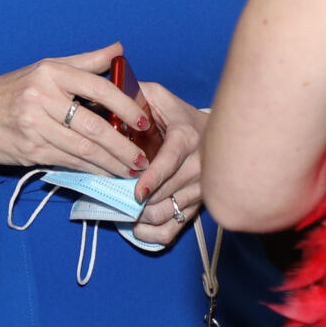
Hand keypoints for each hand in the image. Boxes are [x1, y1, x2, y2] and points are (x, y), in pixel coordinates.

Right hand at [0, 42, 153, 178]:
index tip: (143, 121)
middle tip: (143, 159)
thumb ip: (85, 62)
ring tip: (131, 170)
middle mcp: (42, 96)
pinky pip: (68, 162)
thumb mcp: (45, 68)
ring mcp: (34, 125)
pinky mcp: (29, 149)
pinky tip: (106, 174)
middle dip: (123, 146)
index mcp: (51, 72)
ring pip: (83, 148)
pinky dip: (90, 170)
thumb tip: (118, 49)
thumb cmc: (11, 90)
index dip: (125, 106)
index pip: (98, 87)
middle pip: (94, 125)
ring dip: (111, 163)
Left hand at [131, 84, 205, 247]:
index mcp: (187, 138)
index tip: (137, 192)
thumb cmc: (179, 116)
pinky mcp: (198, 207)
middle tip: (116, 197)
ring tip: (125, 207)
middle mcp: (199, 166)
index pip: (170, 162)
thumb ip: (135, 93)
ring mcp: (200, 190)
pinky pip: (172, 231)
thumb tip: (107, 95)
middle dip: (138, 199)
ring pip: (168, 214)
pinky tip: (138, 225)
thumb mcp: (159, 97)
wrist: (218, 134)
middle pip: (165, 193)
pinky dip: (151, 233)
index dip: (153, 179)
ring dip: (142, 215)